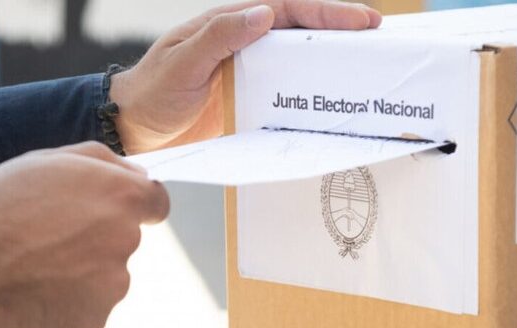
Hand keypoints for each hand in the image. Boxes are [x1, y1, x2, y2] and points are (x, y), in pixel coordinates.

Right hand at [0, 143, 168, 327]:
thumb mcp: (46, 161)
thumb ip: (103, 163)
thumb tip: (139, 174)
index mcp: (121, 199)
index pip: (156, 203)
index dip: (134, 206)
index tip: (112, 211)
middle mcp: (126, 242)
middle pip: (122, 241)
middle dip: (94, 240)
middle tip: (45, 241)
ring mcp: (112, 288)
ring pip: (104, 278)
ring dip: (79, 275)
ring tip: (31, 271)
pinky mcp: (93, 324)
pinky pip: (86, 311)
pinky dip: (66, 306)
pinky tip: (32, 298)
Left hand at [110, 0, 381, 153]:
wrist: (135, 127)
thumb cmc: (152, 90)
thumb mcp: (182, 62)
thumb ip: (219, 37)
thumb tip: (264, 14)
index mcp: (233, 25)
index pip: (289, 10)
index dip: (328, 13)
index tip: (363, 21)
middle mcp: (248, 46)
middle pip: (304, 34)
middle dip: (343, 35)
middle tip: (381, 44)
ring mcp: (253, 75)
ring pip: (301, 65)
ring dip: (332, 67)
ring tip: (367, 75)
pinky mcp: (252, 103)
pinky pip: (288, 97)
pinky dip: (311, 100)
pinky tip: (330, 110)